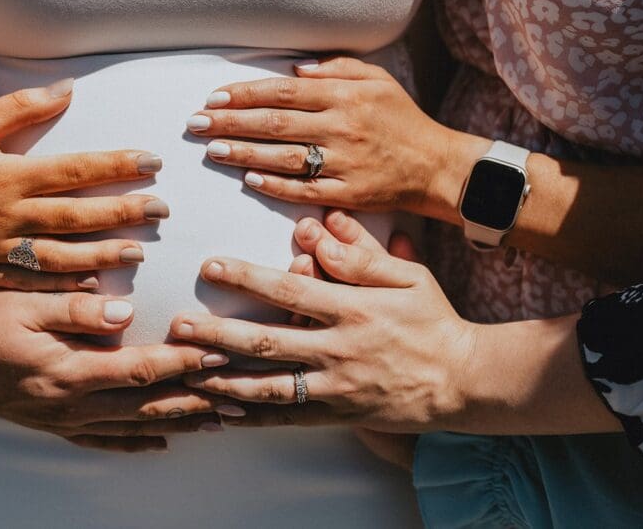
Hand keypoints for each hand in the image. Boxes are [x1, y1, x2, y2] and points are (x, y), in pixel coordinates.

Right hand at [0, 79, 169, 289]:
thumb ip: (20, 106)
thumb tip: (68, 88)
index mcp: (6, 175)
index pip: (73, 170)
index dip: (115, 165)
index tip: (152, 161)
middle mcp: (5, 214)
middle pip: (76, 215)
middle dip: (123, 212)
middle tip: (162, 210)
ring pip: (61, 255)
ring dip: (103, 253)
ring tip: (139, 250)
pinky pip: (33, 280)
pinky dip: (66, 284)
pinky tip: (96, 283)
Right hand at [0, 281, 239, 451]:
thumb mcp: (24, 304)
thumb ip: (75, 309)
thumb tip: (123, 311)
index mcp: (67, 371)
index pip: (140, 369)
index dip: (183, 361)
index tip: (220, 352)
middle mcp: (71, 403)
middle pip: (147, 406)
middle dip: (198, 399)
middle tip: (242, 396)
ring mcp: (63, 419)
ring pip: (134, 426)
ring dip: (180, 423)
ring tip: (221, 420)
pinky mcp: (54, 423)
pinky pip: (104, 440)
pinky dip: (136, 443)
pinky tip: (162, 444)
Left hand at [170, 211, 477, 432]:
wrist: (465, 380)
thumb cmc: (432, 319)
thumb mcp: (406, 275)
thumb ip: (360, 252)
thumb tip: (319, 224)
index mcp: (353, 308)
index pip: (291, 289)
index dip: (248, 278)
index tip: (210, 266)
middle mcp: (340, 349)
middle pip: (268, 342)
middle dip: (218, 334)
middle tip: (177, 327)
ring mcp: (338, 387)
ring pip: (271, 387)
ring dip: (224, 380)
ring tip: (186, 371)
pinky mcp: (339, 415)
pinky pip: (289, 419)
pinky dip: (253, 417)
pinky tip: (219, 411)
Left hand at [185, 57, 483, 216]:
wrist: (437, 166)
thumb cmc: (402, 120)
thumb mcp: (377, 81)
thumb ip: (336, 69)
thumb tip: (295, 70)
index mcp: (344, 96)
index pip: (282, 92)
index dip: (244, 94)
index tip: (213, 97)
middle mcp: (341, 127)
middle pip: (274, 123)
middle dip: (230, 122)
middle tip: (196, 123)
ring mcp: (343, 163)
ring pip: (283, 157)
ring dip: (242, 153)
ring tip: (211, 149)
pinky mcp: (348, 193)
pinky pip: (304, 190)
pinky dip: (275, 185)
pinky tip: (249, 179)